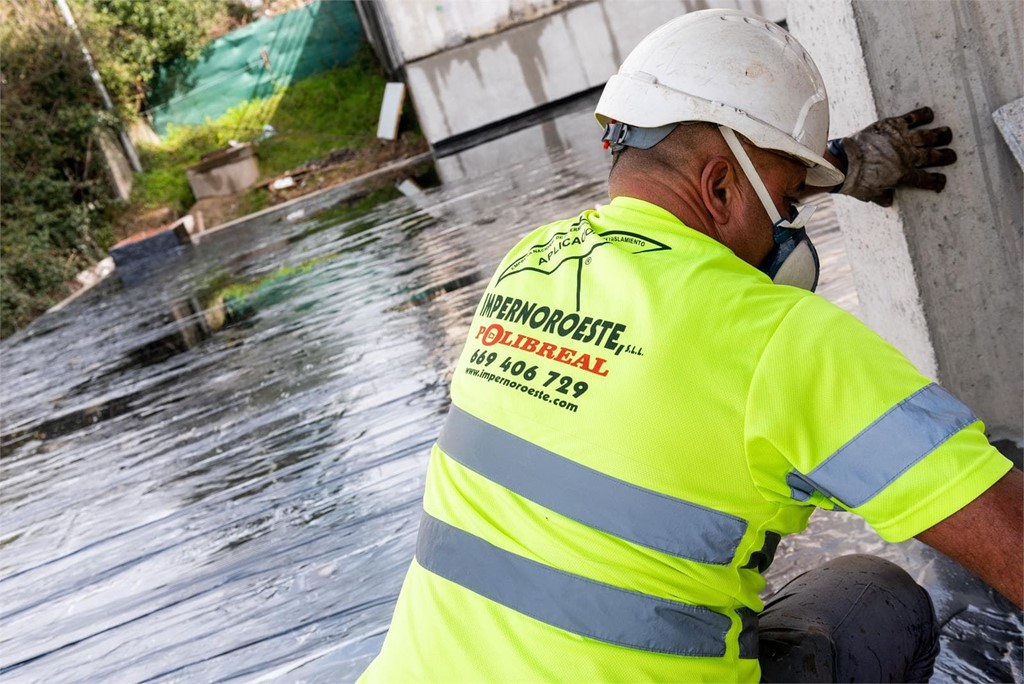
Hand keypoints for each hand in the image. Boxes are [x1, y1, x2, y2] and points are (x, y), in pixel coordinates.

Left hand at [835, 107, 956, 206]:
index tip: (942, 181)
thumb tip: (889, 201)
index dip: (937, 182)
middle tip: (952, 156)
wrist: (843, 162)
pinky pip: (913, 117)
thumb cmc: (855, 181)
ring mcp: (902, 140)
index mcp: (903, 176)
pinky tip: (930, 114)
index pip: (926, 180)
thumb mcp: (870, 194)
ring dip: (941, 135)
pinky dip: (923, 114)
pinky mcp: (894, 125)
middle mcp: (908, 157)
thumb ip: (882, 197)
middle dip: (946, 156)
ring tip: (948, 134)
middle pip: (933, 156)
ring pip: (929, 136)